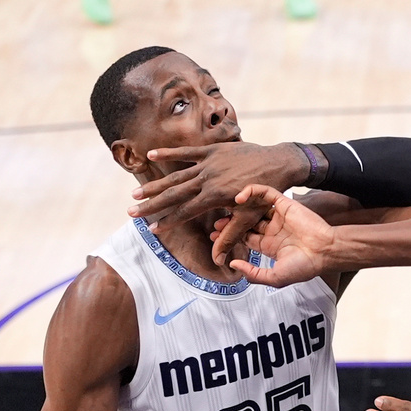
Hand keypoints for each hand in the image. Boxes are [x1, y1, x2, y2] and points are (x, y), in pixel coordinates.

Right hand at [127, 142, 307, 231]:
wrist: (278, 164)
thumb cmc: (265, 194)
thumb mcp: (249, 218)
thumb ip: (230, 236)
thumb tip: (219, 259)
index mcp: (215, 196)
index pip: (185, 211)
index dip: (168, 220)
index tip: (151, 228)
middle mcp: (208, 179)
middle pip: (174, 194)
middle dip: (152, 204)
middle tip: (131, 212)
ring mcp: (209, 163)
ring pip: (176, 175)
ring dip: (155, 184)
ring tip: (136, 193)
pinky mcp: (212, 151)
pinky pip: (187, 152)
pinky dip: (169, 153)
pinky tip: (151, 155)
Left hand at [220, 184, 335, 286]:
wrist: (325, 251)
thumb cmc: (306, 266)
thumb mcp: (275, 277)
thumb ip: (253, 273)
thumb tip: (233, 264)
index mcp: (270, 245)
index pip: (245, 237)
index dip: (230, 237)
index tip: (216, 239)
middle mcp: (273, 229)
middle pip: (246, 222)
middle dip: (230, 223)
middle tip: (217, 226)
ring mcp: (278, 216)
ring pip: (253, 207)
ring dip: (238, 208)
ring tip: (225, 211)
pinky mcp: (285, 204)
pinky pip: (266, 193)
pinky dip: (252, 191)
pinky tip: (239, 198)